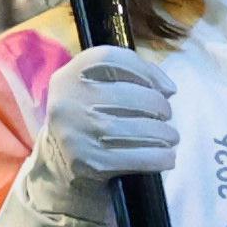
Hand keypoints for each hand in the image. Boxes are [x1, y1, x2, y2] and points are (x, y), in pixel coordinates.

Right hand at [35, 45, 175, 190]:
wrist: (57, 167)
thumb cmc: (87, 121)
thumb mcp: (94, 91)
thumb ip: (129, 76)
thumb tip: (168, 89)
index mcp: (69, 77)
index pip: (112, 59)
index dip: (144, 71)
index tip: (160, 88)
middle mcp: (69, 103)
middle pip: (130, 95)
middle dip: (158, 106)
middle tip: (165, 115)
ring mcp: (77, 135)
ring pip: (138, 127)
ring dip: (163, 134)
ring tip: (169, 137)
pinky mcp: (90, 163)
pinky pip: (138, 157)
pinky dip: (159, 157)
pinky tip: (165, 157)